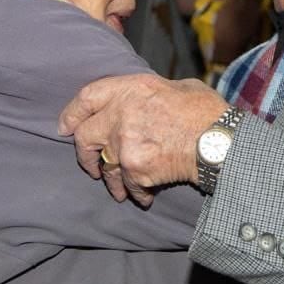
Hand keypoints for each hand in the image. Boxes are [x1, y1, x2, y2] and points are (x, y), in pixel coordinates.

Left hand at [58, 74, 228, 205]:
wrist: (219, 142)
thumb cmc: (205, 111)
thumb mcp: (177, 87)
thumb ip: (151, 94)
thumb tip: (144, 102)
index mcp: (130, 89)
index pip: (86, 98)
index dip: (71, 113)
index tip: (64, 127)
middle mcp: (120, 115)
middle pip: (84, 138)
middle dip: (85, 155)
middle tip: (90, 165)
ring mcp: (125, 145)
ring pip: (104, 168)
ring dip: (111, 181)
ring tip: (119, 191)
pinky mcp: (136, 171)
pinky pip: (128, 186)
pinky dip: (136, 194)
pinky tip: (145, 196)